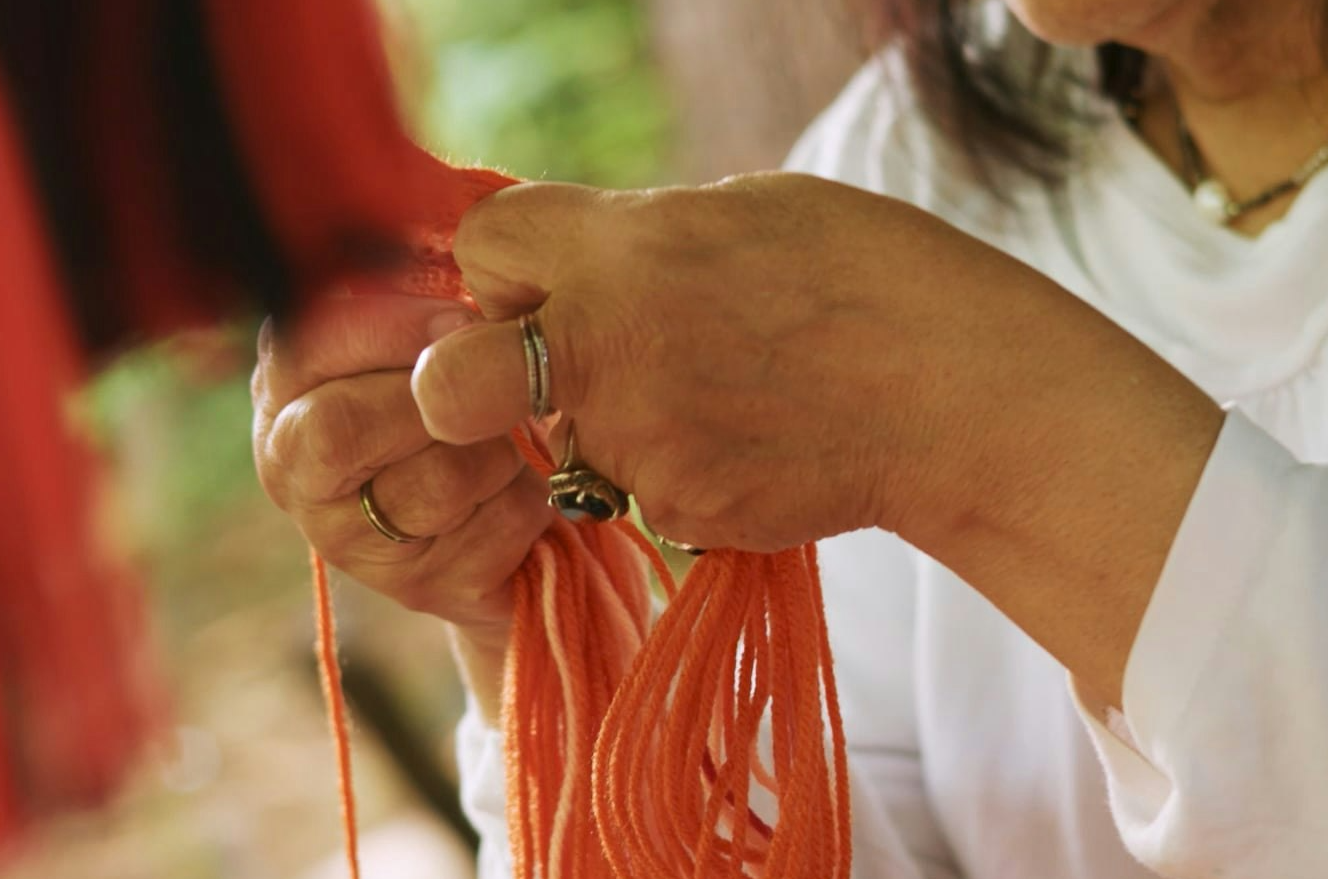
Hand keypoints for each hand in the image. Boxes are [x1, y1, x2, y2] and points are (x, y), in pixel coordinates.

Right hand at [251, 295, 553, 654]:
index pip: (300, 345)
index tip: (460, 320)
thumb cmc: (474, 398)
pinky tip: (522, 498)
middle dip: (433, 402)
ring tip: (510, 445)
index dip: (386, 331)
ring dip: (495, 454)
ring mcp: (347, 538)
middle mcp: (294, 464)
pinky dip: (526, 505)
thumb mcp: (439, 332)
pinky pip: (487, 534)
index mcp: (289, 381)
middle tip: (494, 387)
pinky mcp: (416, 589)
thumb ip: (418, 297)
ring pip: (430, 482)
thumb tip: (455, 250)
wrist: (525, 511)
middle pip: (336, 431)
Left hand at [411, 172, 1222, 705]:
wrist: (960, 395)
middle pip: (452, 379)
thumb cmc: (868, 275)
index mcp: (617, 249)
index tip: (542, 276)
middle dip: (472, 376)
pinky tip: (746, 439)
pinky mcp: (675, 511)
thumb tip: (573, 261)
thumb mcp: (740, 211)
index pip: (478, 244)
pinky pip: (633, 488)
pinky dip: (672, 468)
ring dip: (599, 422)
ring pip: (556, 441)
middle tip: (543, 367)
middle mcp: (602, 350)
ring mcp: (633, 444)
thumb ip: (632, 236)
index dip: (505, 262)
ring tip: (711, 394)